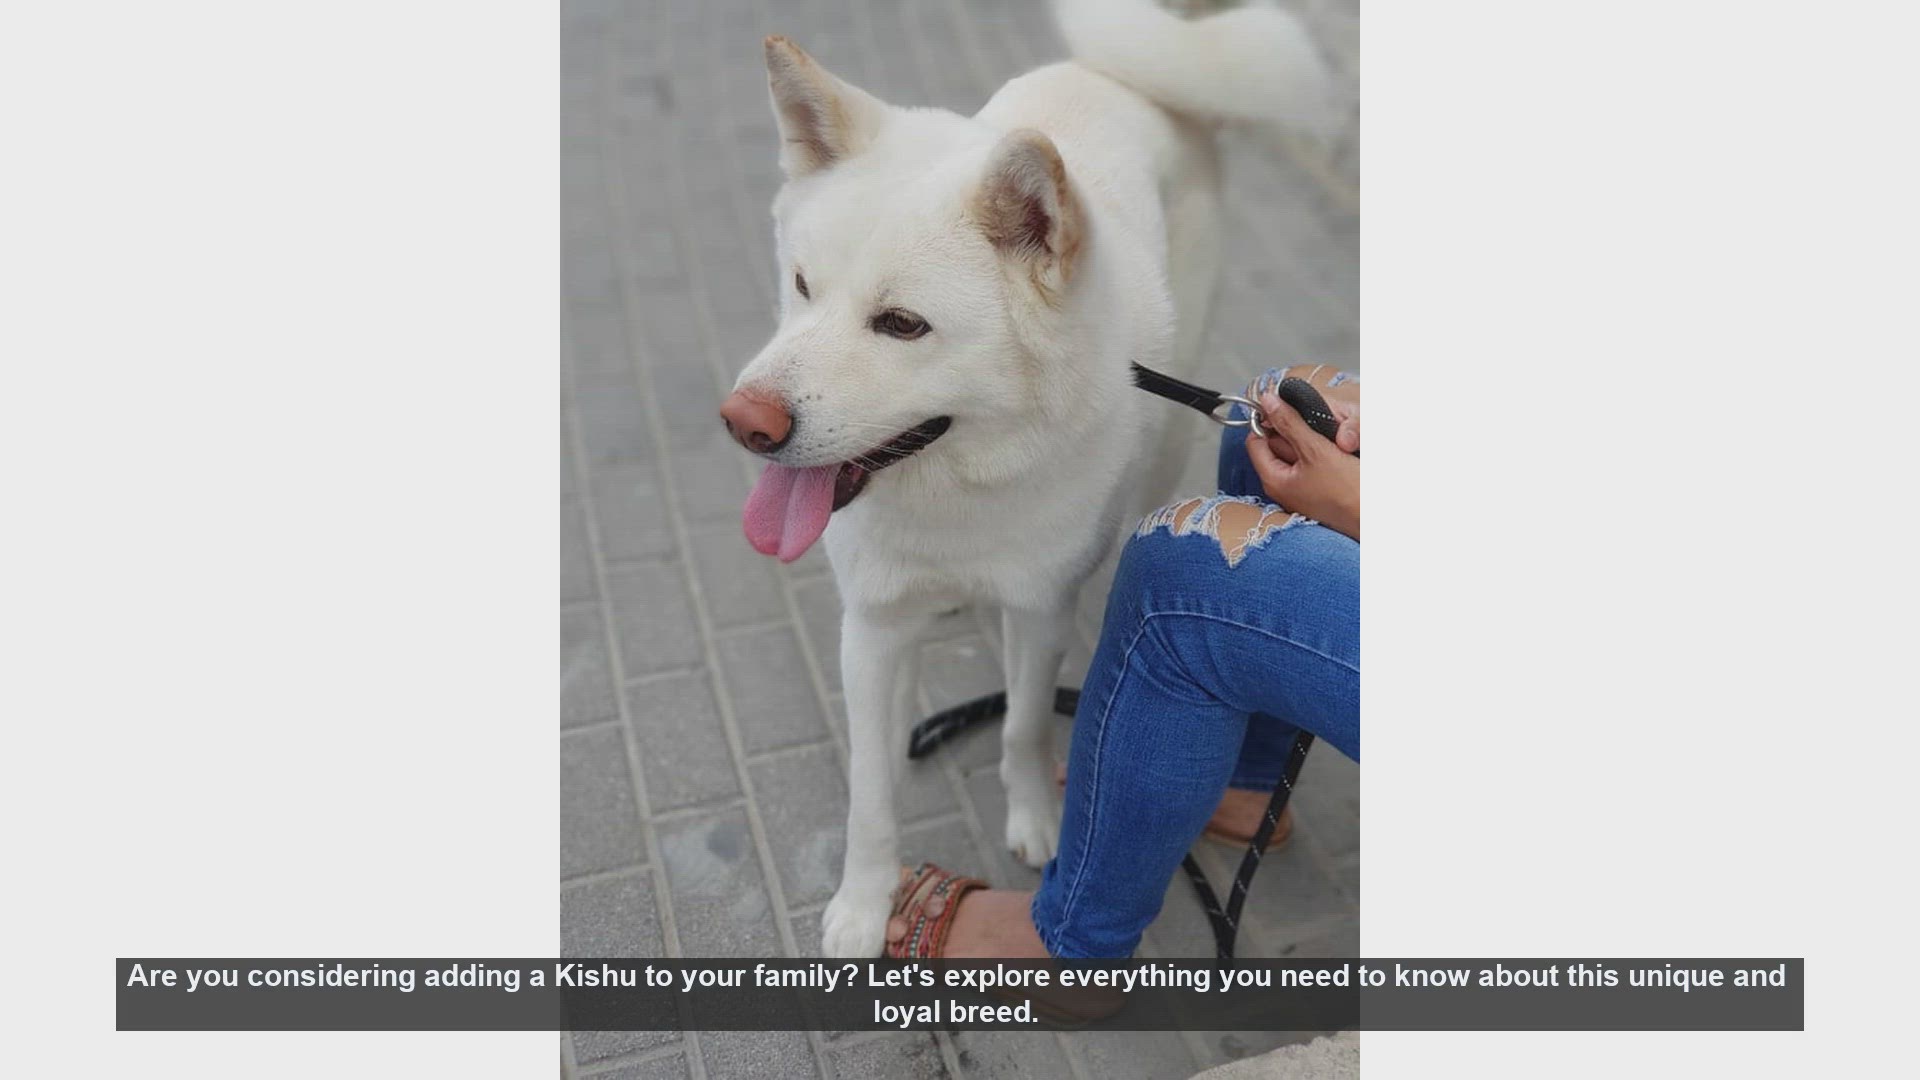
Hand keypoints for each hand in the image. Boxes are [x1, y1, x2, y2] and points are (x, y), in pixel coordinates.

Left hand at [1245, 390, 1359, 540]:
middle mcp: (1284, 486)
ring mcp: (1301, 488)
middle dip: (1296, 431)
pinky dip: (1323, 452)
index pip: (1256, 440)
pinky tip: (1338, 453)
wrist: (1377, 517)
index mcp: (1273, 479)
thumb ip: (1290, 424)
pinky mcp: (1318, 488)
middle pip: (1278, 444)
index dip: (1268, 422)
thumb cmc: (1350, 491)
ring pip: (1300, 450)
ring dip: (1314, 440)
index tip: (1285, 408)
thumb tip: (1267, 402)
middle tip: (1317, 431)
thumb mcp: (1316, 450)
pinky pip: (1315, 461)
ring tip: (1332, 444)